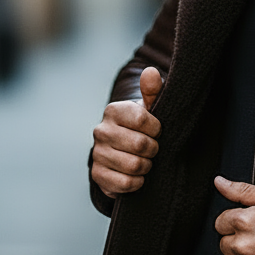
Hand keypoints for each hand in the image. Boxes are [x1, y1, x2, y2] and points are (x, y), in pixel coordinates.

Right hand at [91, 67, 162, 198]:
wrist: (122, 152)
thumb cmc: (141, 127)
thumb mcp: (149, 109)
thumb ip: (152, 91)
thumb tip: (151, 71)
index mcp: (114, 111)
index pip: (144, 120)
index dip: (157, 129)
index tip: (157, 131)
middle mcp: (101, 130)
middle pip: (141, 145)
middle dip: (154, 149)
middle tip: (153, 149)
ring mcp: (97, 153)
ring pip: (135, 165)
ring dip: (147, 166)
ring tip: (145, 161)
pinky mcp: (98, 175)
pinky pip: (126, 183)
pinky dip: (137, 182)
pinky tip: (137, 175)